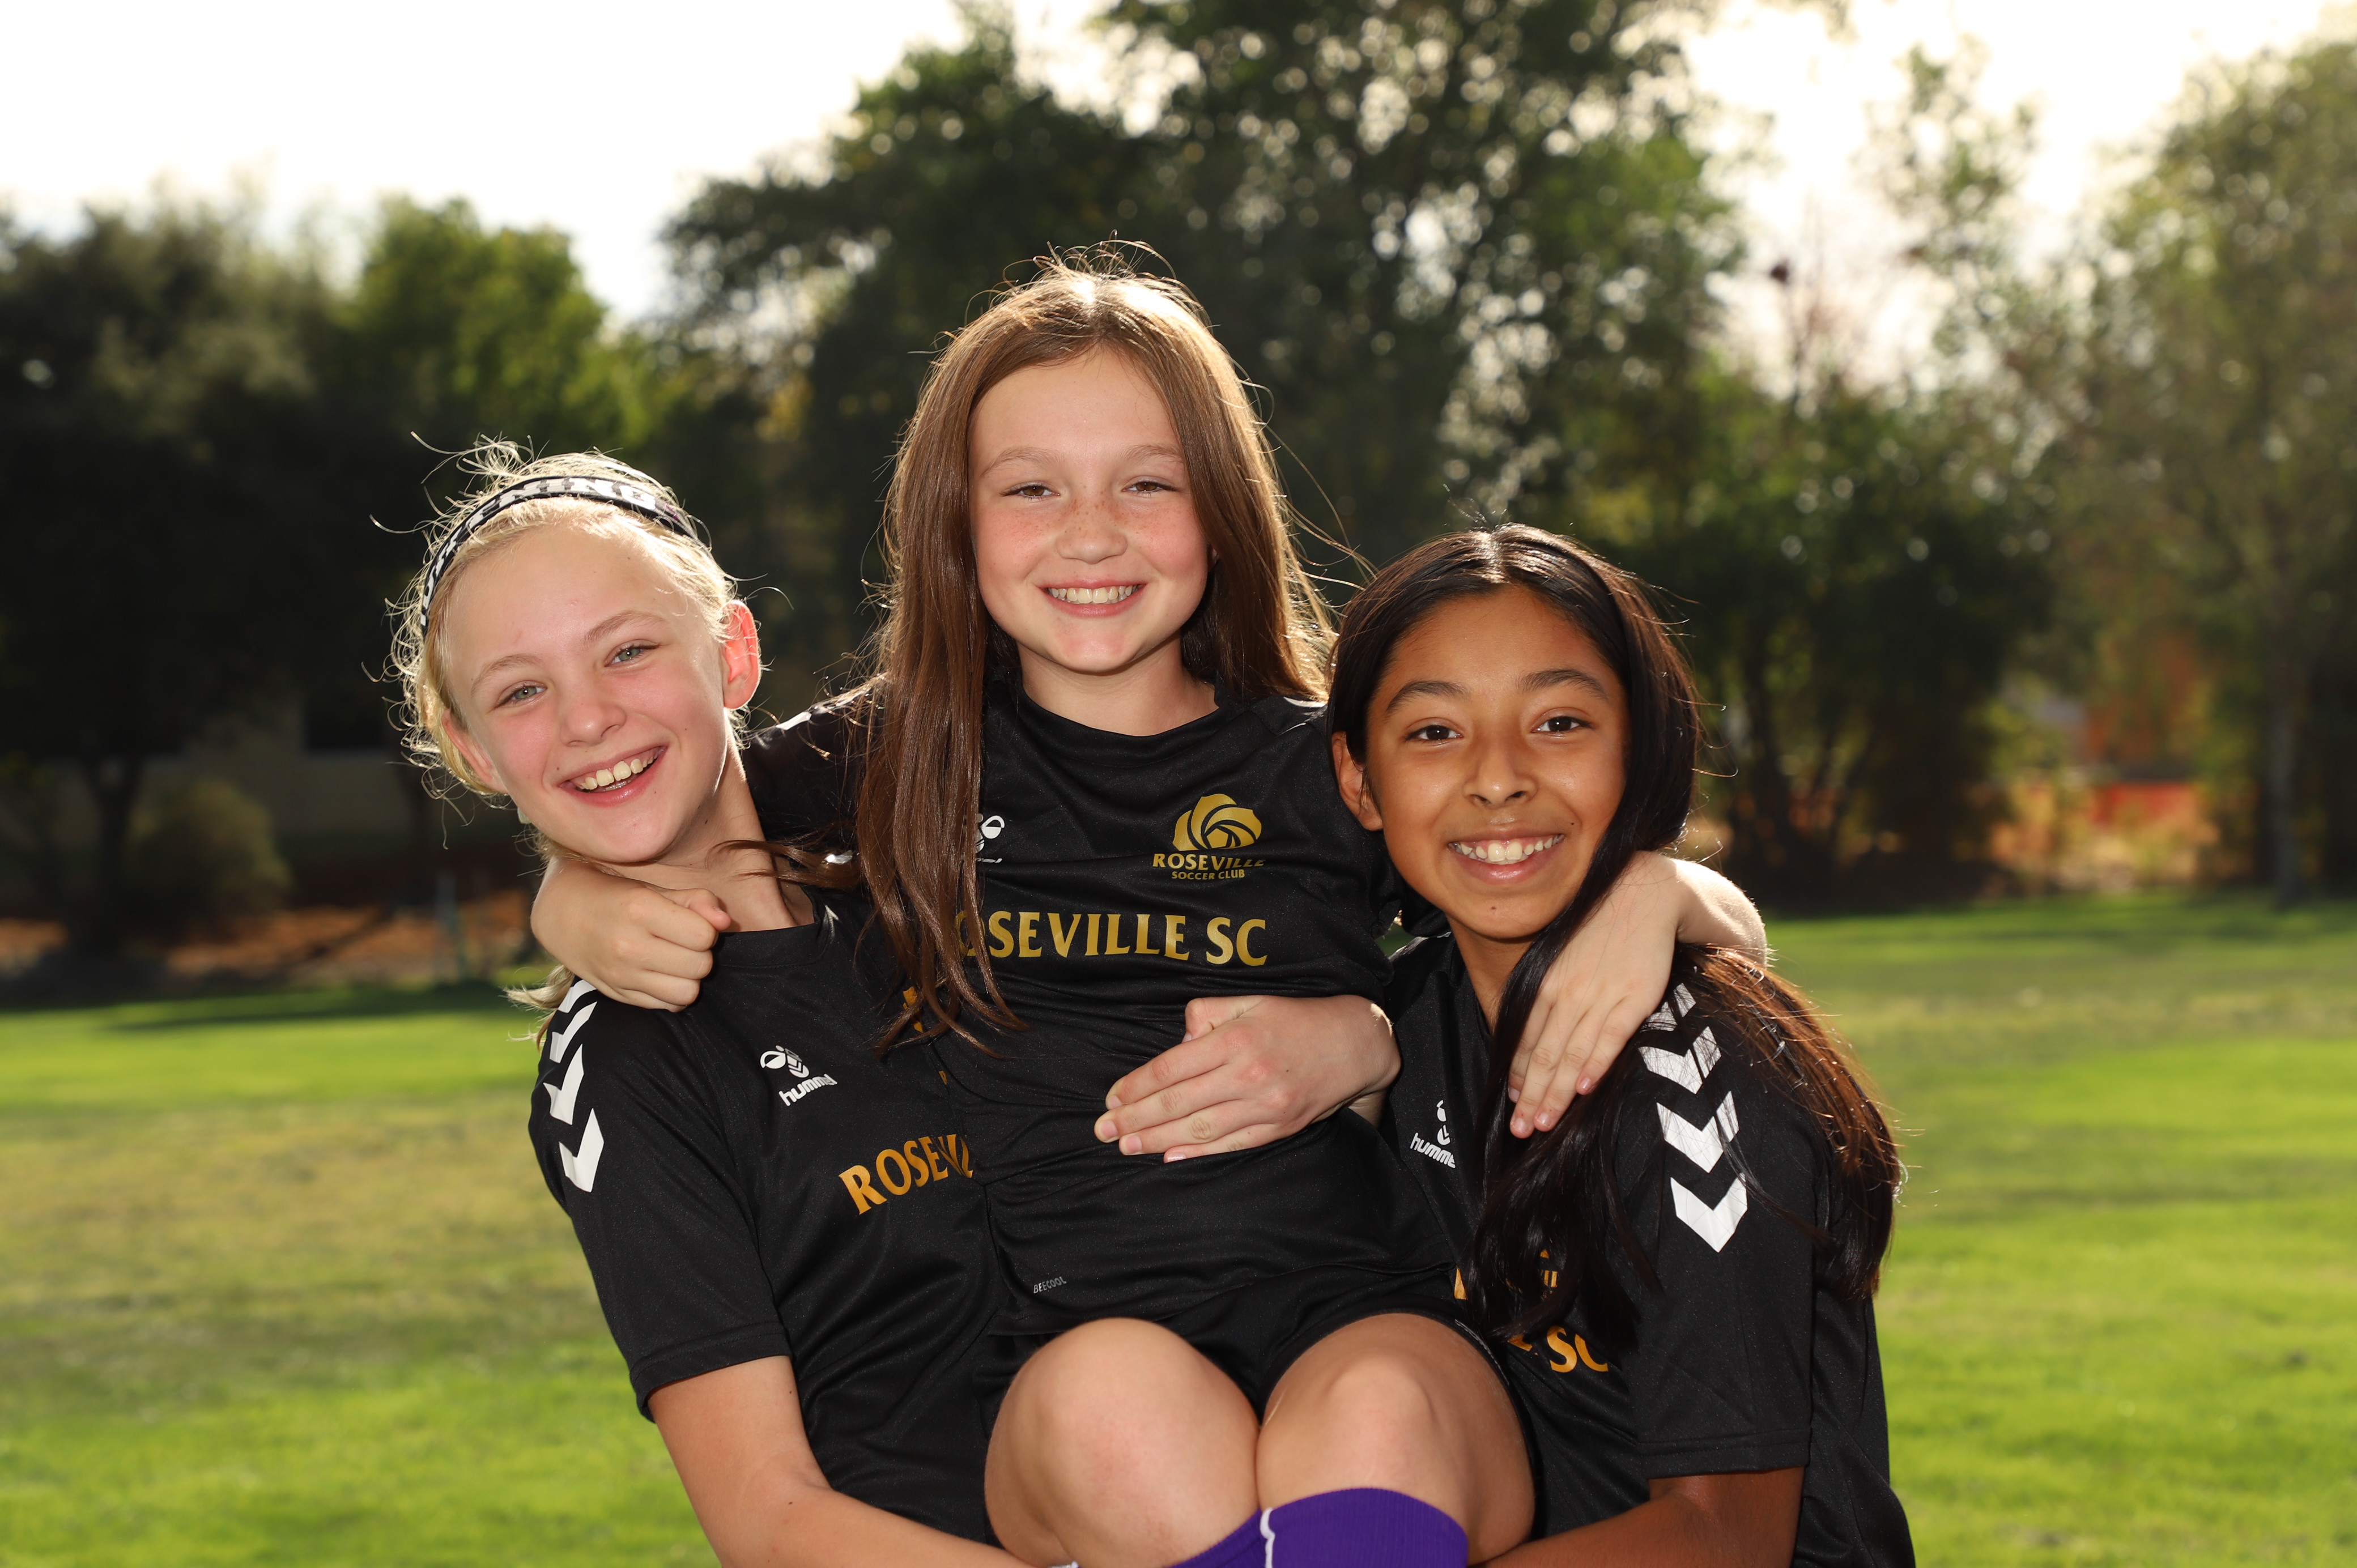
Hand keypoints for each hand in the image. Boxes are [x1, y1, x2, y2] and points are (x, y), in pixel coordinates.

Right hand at [530, 857, 727, 1010]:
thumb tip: (726, 923)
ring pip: (687, 993)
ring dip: (689, 977)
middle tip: (684, 941)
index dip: (706, 929)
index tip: (691, 922)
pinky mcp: (617, 994)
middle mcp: (628, 946)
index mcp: (639, 910)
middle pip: (700, 966)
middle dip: (700, 953)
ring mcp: (621, 975)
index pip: (704, 936)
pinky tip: (661, 974)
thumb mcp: (654, 887)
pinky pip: (667, 1006)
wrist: (563, 914)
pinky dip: (672, 993)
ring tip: (676, 960)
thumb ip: (696, 901)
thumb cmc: (617, 896)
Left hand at [1094, 994, 1398, 1161]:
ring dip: (1157, 1140)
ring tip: (1126, 1146)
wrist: (1356, 1044)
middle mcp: (1248, 1075)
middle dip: (1135, 1118)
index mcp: (1237, 1039)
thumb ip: (1208, 1014)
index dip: (1136, 1085)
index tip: (1110, 1097)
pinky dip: (1198, 1153)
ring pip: (1200, 1128)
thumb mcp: (1251, 1000)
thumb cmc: (1297, 1018)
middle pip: (1178, 1102)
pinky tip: (1170, 1156)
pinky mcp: (1280, 1127)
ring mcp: (1265, 1106)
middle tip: (1103, 1130)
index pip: (1172, 1067)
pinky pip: (1232, 1144)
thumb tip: (1178, 1042)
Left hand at [1506, 851, 1699, 1137]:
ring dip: (1557, 1092)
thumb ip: (1548, 995)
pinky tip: (1586, 1088)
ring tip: (1544, 1123)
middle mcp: (1567, 993)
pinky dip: (1596, 1062)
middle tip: (1521, 1131)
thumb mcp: (1561, 958)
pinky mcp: (1634, 996)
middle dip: (1531, 1096)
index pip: (1526, 1040)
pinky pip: (1610, 1035)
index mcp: (1546, 985)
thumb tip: (1531, 1033)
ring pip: (1572, 1053)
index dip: (1518, 1076)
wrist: (1641, 894)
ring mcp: (1600, 995)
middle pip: (1544, 1054)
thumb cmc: (1598, 930)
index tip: (1511, 1105)